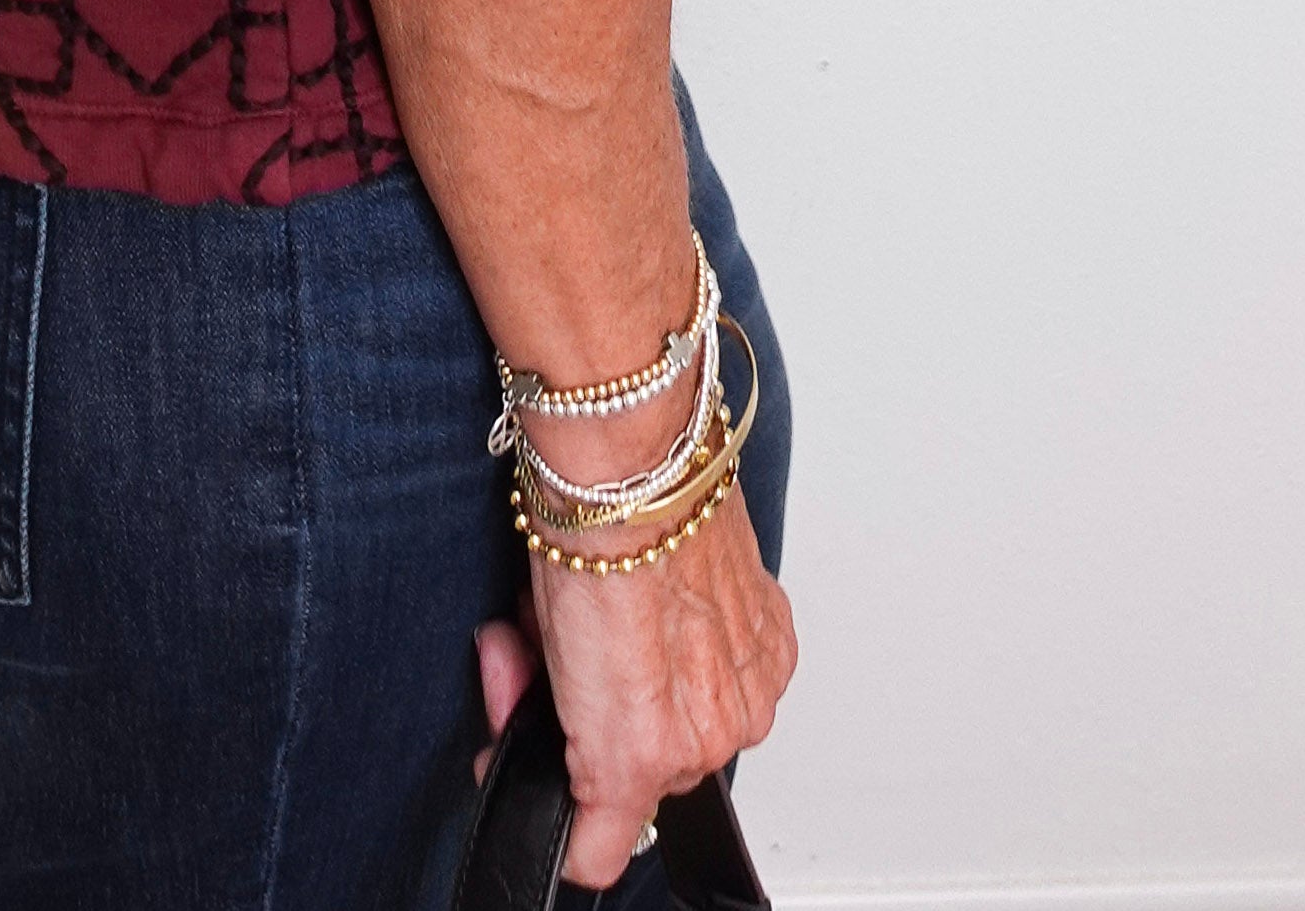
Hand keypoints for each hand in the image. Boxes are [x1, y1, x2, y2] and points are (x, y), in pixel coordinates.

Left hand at [471, 501, 796, 888]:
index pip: (596, 847)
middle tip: (552, 651)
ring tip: (608, 617)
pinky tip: (666, 605)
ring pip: (685, 728)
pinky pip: (733, 683)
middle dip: (587, 718)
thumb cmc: (585, 539)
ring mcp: (749, 692)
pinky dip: (702, 653)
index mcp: (638, 753)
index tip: (529, 737)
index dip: (549, 788)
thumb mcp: (535, 652)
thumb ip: (542, 723)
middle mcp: (705, 738)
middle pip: (633, 776)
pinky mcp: (775, 646)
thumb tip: (543, 739)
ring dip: (647, 685)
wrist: (639, 457)